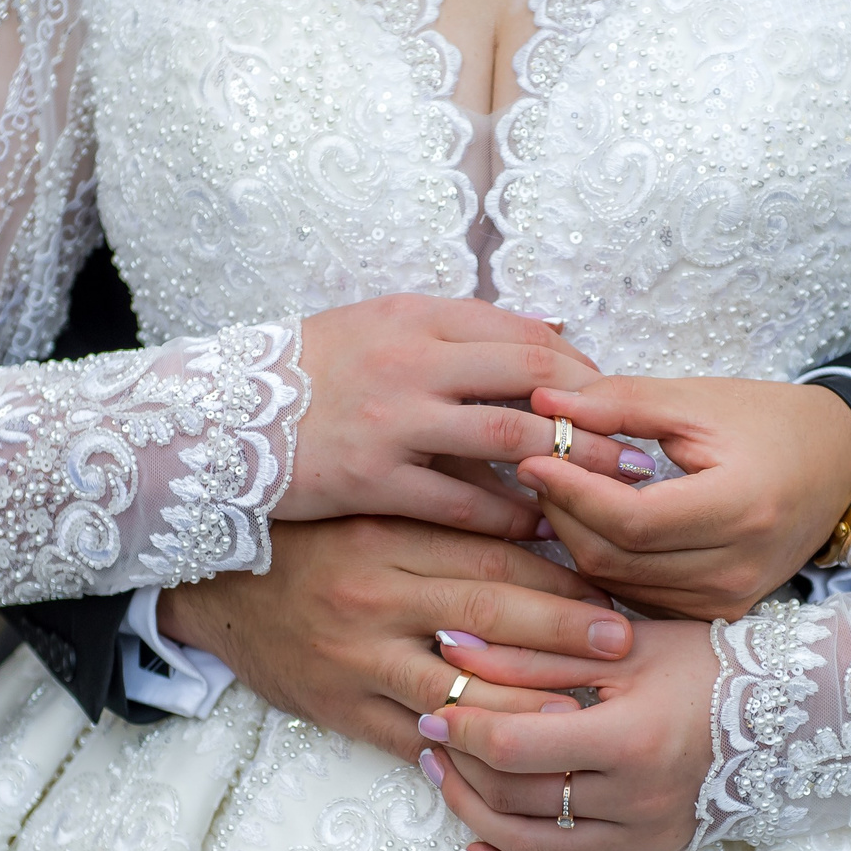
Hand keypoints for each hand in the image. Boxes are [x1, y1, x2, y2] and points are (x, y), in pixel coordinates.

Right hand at [154, 517, 634, 761]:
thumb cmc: (308, 544)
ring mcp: (354, 659)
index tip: (613, 586)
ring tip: (585, 717)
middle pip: (487, 619)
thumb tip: (543, 516)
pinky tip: (512, 763)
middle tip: (623, 645)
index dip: (558, 575)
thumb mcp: (370, 511)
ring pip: (456, 691)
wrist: (212, 592)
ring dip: (526, 707)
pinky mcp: (338, 710)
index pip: (490, 558)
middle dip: (563, 634)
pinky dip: (465, 756)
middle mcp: (372, 596)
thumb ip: (444, 515)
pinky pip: (413, 742)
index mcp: (386, 537)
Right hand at [281, 295, 648, 533]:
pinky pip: (458, 504)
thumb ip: (462, 328)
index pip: (526, 338)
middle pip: (532, 385)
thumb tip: (554, 333)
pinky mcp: (371, 480)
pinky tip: (535, 534)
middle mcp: (411, 361)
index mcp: (417, 317)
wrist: (215, 418)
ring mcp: (392, 421)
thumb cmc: (310, 373)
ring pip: (507, 444)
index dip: (582, 374)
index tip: (615, 405)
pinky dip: (505, 519)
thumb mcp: (382, 324)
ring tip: (602, 499)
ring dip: (564, 473)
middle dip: (593, 422)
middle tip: (635, 455)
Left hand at [414, 618, 717, 850]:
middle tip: (432, 738)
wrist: (786, 712)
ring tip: (445, 780)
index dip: (462, 730)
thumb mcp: (619, 646)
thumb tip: (449, 642)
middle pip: (517, 798)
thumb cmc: (703, 666)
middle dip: (460, 768)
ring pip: (532, 847)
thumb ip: (532, 649)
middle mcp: (638, 799)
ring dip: (474, 817)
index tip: (435, 708)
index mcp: (631, 739)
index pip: (517, 747)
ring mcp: (644, 837)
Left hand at [516, 376, 850, 619]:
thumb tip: (543, 404)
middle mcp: (738, 568)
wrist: (839, 465)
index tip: (533, 457)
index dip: (572, 492)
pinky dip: (608, 563)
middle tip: (537, 471)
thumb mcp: (700, 400)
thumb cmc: (772, 423)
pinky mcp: (719, 614)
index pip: (632, 519)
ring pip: (620, 584)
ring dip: (578, 540)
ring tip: (559, 493)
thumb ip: (621, 403)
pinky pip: (639, 596)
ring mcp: (730, 600)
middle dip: (564, 515)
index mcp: (743, 507)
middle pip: (617, 559)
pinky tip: (593, 525)